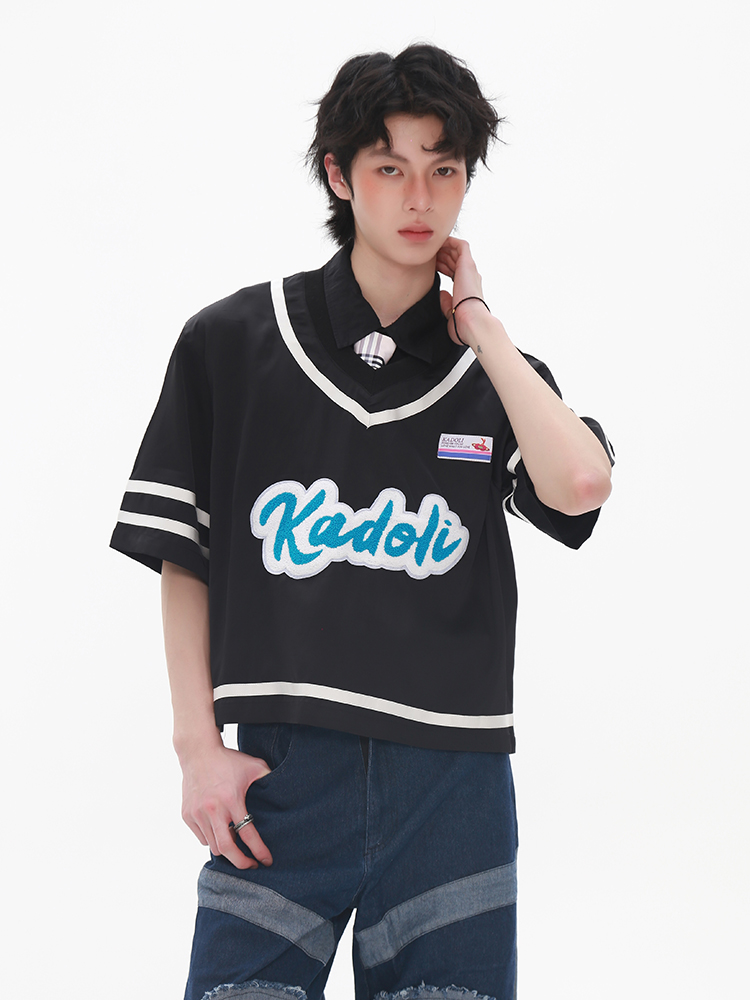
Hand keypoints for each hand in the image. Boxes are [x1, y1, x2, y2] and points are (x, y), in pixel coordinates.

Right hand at [179, 742, 273, 869]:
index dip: (259, 850)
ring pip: (213, 846)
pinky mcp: (187, 815)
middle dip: (241, 862)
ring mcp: (197, 813)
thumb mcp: (254, 766)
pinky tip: (221, 832)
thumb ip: (269, 779)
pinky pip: (202, 838)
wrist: (198, 752)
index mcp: (231, 799)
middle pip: (227, 849)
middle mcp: (213, 809)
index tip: (267, 861)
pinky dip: (212, 840)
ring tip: (237, 846)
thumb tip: (286, 793)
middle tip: (251, 865)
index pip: (247, 833)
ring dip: (227, 850)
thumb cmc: (229, 760)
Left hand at [436, 237, 484, 344]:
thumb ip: (446, 301)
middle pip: (454, 260)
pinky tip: (438, 243)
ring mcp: (470, 269)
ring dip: (443, 248)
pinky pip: (461, 245)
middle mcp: (470, 276)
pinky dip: (450, 241)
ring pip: (456, 251)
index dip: (442, 267)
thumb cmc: (461, 321)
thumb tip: (441, 293)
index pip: (453, 272)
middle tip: (427, 256)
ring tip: (430, 248)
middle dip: (441, 256)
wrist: (470, 320)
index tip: (430, 268)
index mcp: (467, 287)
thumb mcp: (450, 311)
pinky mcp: (468, 263)